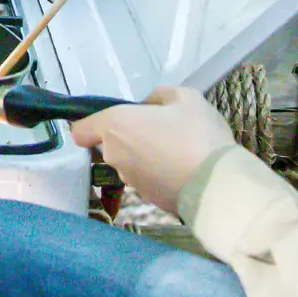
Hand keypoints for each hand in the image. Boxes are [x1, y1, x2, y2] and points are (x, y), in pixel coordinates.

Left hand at [74, 86, 237, 218]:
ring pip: (130, 163)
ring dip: (146, 157)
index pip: (80, 131)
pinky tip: (184, 169)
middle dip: (130, 138)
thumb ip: (160, 97)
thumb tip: (150, 106)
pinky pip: (148, 180)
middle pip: (110, 145)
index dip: (91, 125)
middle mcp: (115, 156)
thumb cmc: (196, 134)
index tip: (114, 121)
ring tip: (178, 150)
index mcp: (115, 126)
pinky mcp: (148, 200)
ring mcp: (131, 181)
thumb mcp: (185, 97)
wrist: (217, 184)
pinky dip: (159, 175)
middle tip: (162, 130)